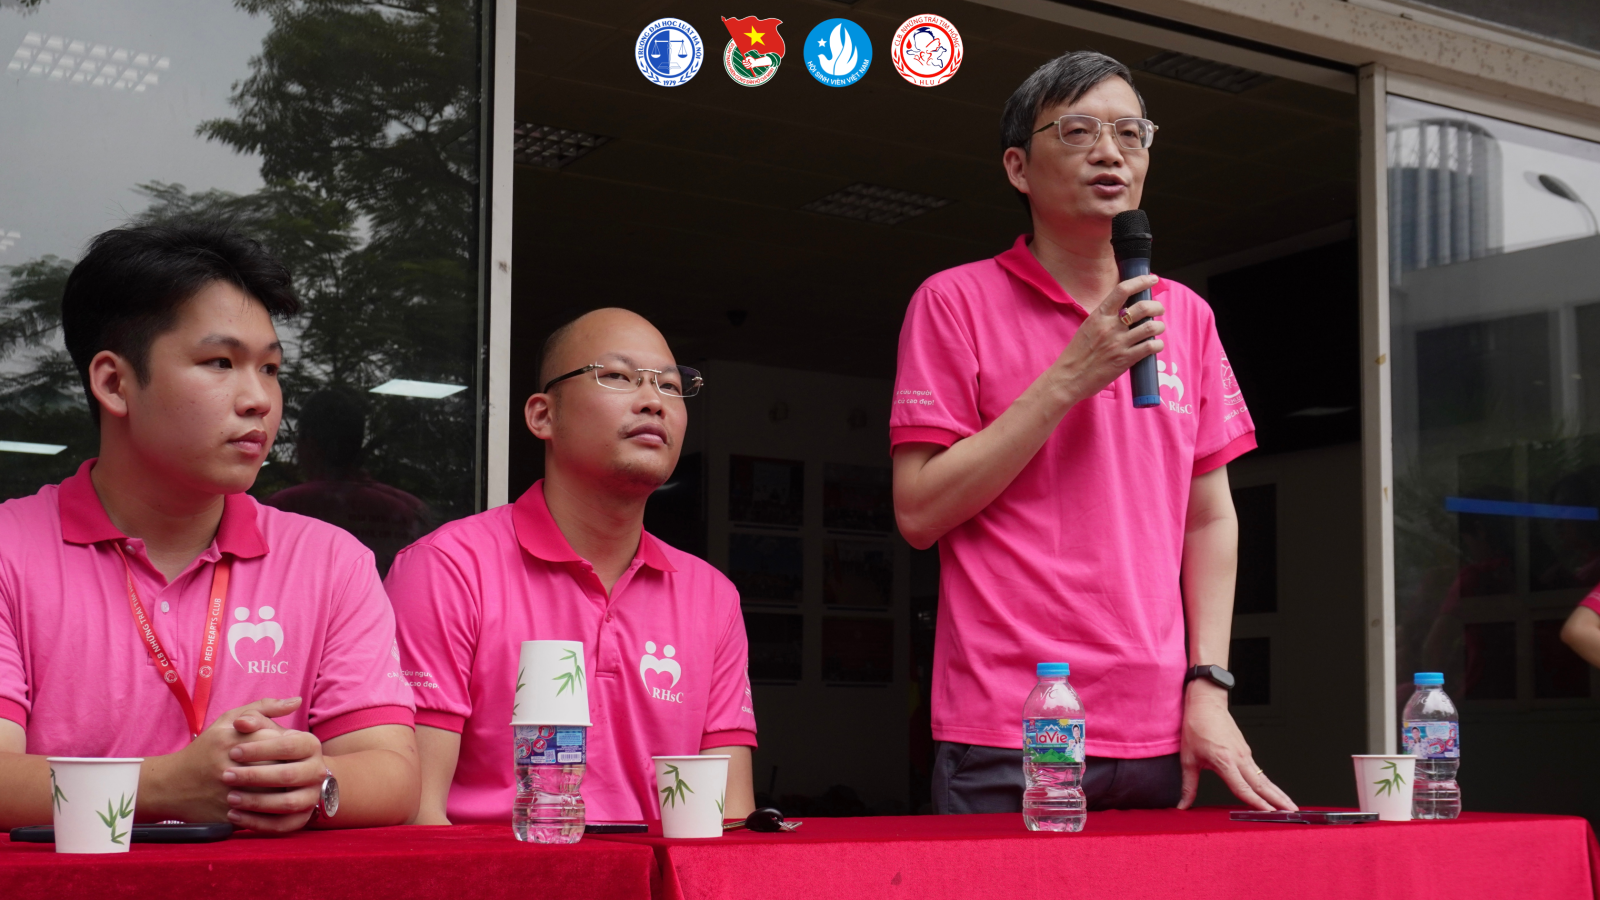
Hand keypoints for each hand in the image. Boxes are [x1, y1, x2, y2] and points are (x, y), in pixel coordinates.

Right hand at [142, 696, 305, 825]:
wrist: (171, 785)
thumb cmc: (207, 748)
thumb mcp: (228, 720)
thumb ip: (264, 708)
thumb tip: (297, 701)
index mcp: (231, 741)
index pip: (276, 741)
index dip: (288, 745)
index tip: (289, 749)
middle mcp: (228, 767)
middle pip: (277, 767)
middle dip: (289, 767)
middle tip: (295, 767)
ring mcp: (227, 794)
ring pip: (273, 794)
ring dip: (285, 789)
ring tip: (287, 784)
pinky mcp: (227, 816)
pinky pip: (261, 816)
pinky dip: (272, 810)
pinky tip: (275, 802)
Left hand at [221, 701, 327, 833]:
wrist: (286, 776)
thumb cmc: (267, 748)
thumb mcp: (263, 729)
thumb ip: (254, 717)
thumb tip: (241, 722)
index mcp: (310, 745)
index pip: (288, 746)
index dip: (259, 749)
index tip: (232, 752)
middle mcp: (317, 770)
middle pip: (288, 775)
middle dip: (254, 776)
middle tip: (226, 776)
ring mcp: (312, 796)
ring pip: (287, 803)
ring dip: (256, 802)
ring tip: (229, 798)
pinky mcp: (302, 818)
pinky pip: (282, 826)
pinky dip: (257, 823)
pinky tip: (234, 816)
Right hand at [1046, 274, 1163, 405]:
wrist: (1068, 378)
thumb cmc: (1077, 354)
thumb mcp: (1088, 328)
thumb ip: (1105, 318)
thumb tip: (1125, 311)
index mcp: (1099, 315)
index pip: (1122, 290)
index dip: (1141, 281)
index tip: (1152, 279)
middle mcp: (1110, 327)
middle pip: (1142, 307)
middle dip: (1157, 306)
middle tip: (1159, 309)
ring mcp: (1118, 343)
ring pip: (1150, 327)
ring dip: (1159, 326)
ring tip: (1157, 328)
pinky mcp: (1125, 360)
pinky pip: (1150, 347)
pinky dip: (1157, 345)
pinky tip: (1155, 346)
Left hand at [1177, 682, 1295, 810]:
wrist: (1206, 703)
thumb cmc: (1196, 727)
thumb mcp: (1188, 759)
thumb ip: (1188, 786)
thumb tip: (1183, 805)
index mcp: (1225, 761)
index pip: (1243, 787)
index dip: (1256, 802)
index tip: (1269, 813)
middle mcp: (1239, 758)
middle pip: (1262, 784)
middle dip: (1278, 800)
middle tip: (1292, 813)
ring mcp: (1245, 754)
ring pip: (1264, 778)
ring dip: (1278, 793)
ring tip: (1290, 806)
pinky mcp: (1245, 750)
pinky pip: (1259, 771)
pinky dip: (1269, 784)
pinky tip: (1274, 792)